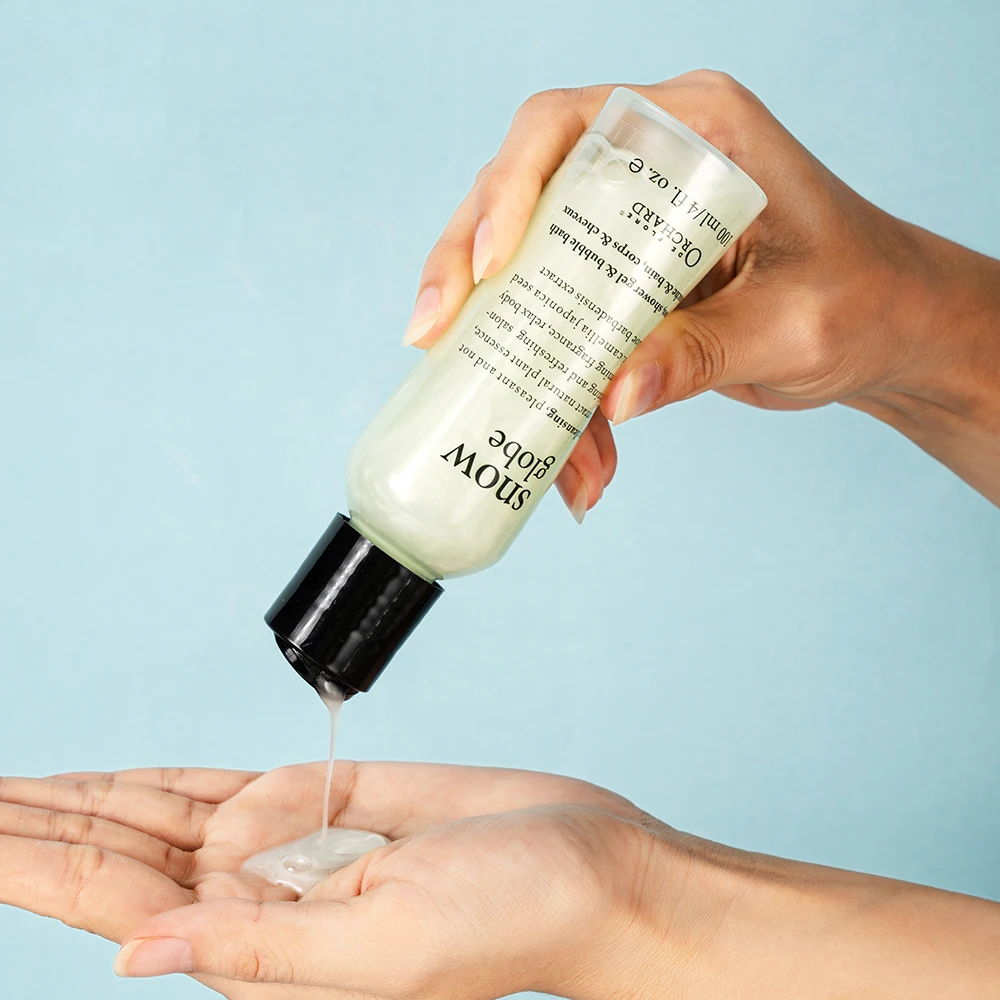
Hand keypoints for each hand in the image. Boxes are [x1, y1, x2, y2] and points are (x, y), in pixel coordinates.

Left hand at [4, 763, 999, 998]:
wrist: (585, 867)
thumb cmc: (509, 921)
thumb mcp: (386, 948)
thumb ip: (262, 948)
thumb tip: (136, 952)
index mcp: (261, 950)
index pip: (116, 899)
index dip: (36, 859)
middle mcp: (263, 901)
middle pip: (126, 851)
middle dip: (43, 823)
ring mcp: (297, 849)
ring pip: (171, 814)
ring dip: (96, 798)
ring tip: (18, 787)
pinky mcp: (337, 805)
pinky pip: (241, 785)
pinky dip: (178, 783)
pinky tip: (126, 784)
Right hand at [402, 71, 999, 510]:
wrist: (886, 332)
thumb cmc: (865, 302)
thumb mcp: (792, 328)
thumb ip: (704, 354)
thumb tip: (613, 397)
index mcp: (697, 132)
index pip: (568, 126)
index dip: (507, 186)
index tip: (486, 261)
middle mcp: (650, 168)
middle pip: (521, 198)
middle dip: (468, 272)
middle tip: (433, 339)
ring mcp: (631, 228)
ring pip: (531, 274)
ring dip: (517, 362)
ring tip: (551, 454)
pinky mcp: (626, 286)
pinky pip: (566, 330)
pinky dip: (564, 399)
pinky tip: (579, 464)